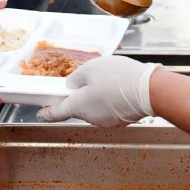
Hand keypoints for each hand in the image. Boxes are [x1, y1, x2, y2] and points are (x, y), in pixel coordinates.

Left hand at [36, 56, 159, 127]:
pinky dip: (109, 101)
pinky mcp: (120, 121)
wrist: (148, 90)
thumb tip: (72, 85)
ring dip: (96, 98)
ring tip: (108, 81)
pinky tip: (119, 89)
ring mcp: (106, 121)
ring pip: (94, 108)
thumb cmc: (118, 78)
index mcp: (78, 106)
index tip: (40, 113)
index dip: (46, 113)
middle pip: (78, 108)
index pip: (56, 113)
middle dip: (79, 97)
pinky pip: (109, 110)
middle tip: (86, 82)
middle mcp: (90, 118)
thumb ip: (76, 77)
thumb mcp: (91, 68)